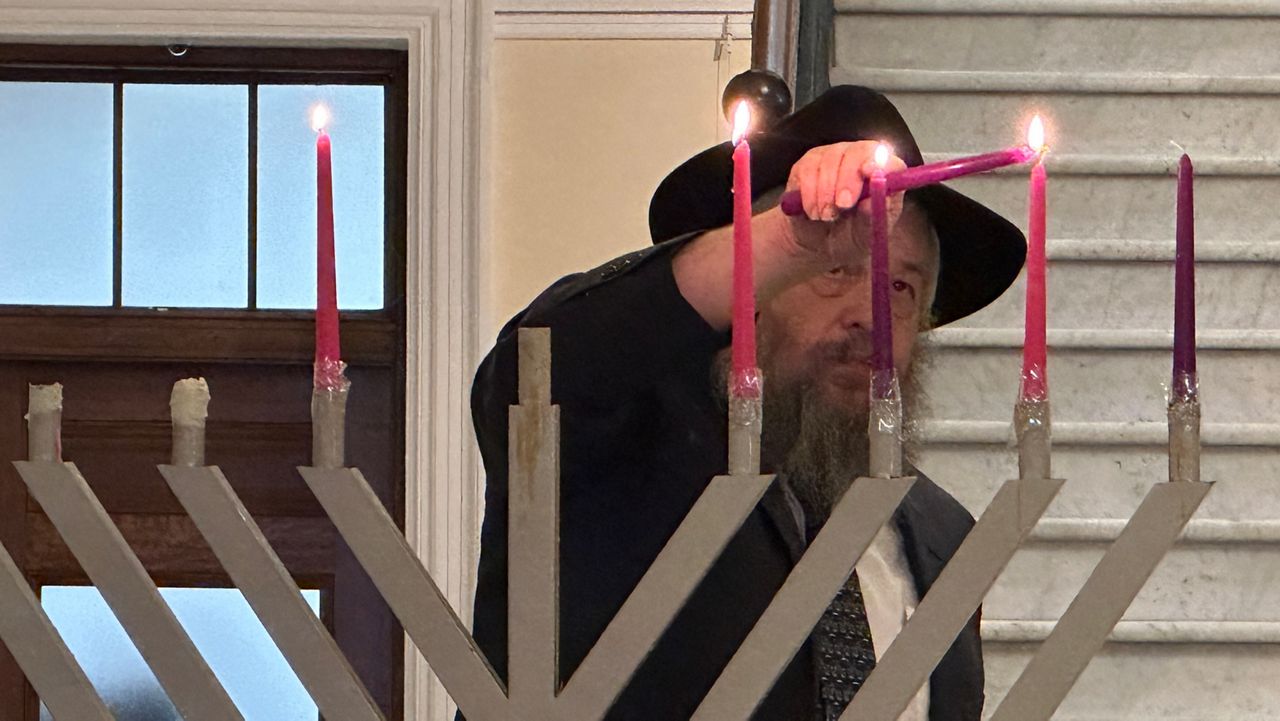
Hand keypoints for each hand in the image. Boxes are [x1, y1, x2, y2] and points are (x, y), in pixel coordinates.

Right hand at [775, 141, 907, 272]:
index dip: (879, 161)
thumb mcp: (868, 233)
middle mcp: (860, 157)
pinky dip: (809, 193)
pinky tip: (813, 211)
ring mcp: (833, 156)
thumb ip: (874, 217)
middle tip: (843, 205)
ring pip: (829, 161)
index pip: (887, 157)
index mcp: (885, 172)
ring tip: (826, 217)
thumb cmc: (852, 233)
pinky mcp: (808, 163)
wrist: (820, 241)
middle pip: (856, 152)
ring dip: (826, 193)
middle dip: (848, 178)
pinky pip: (807, 170)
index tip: (869, 173)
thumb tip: (871, 203)